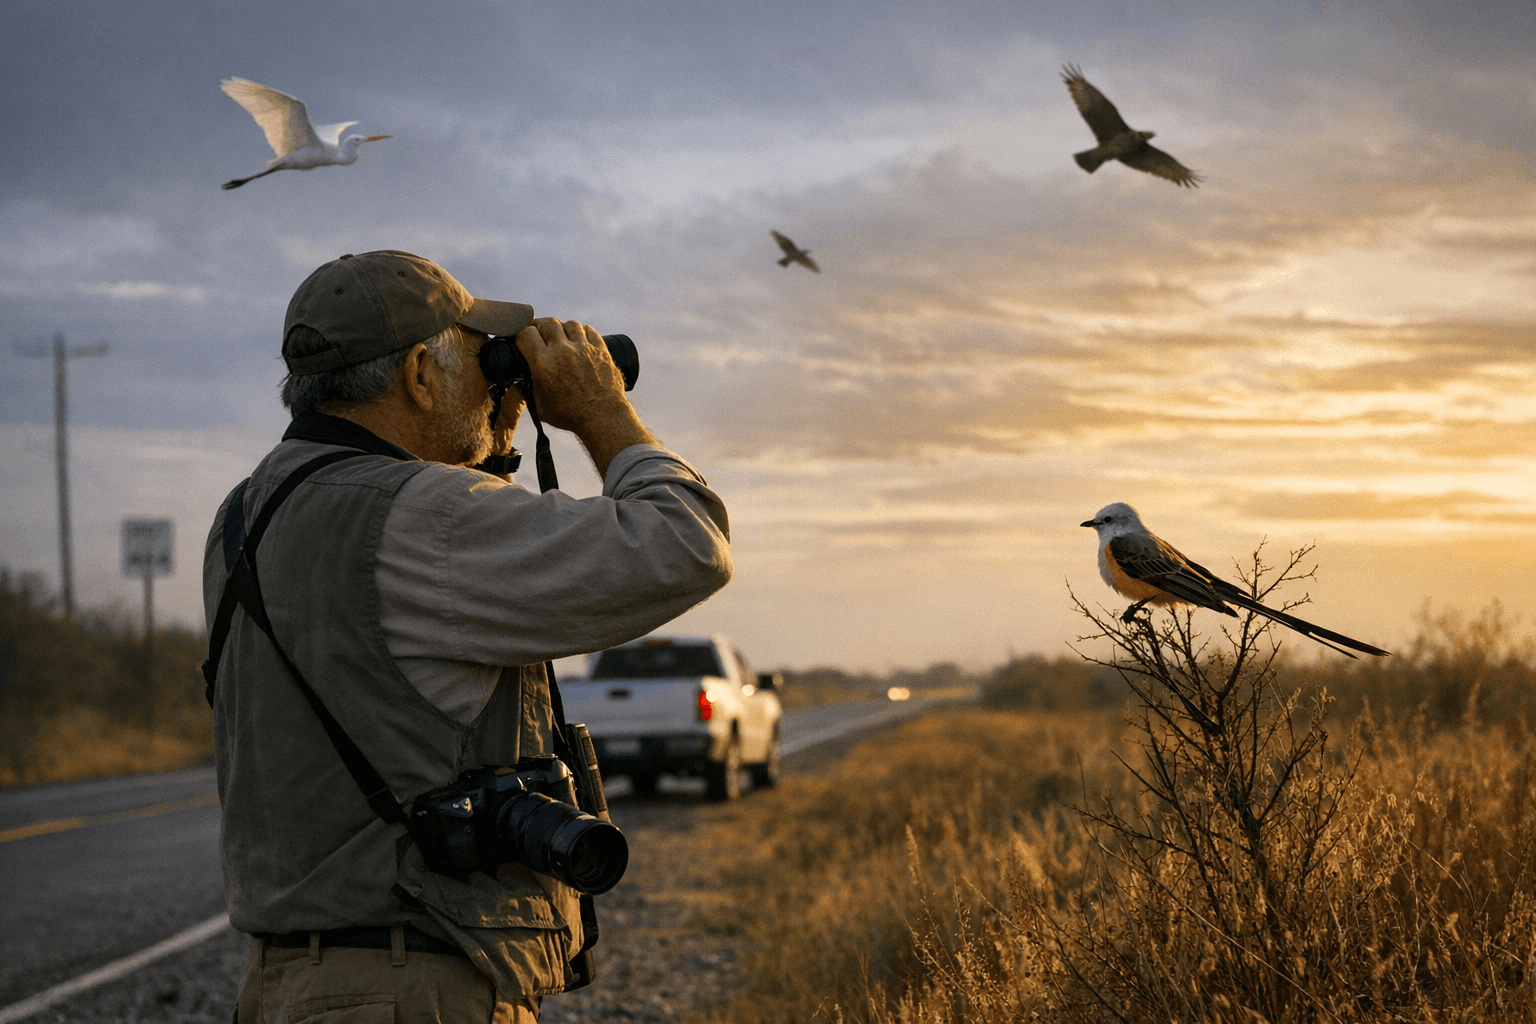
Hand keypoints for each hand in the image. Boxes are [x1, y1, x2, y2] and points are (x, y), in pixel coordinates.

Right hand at [514, 317, 656, 475]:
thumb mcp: (540, 405)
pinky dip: (582, 332)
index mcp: (543, 363)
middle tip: (540, 333)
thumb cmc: (571, 415)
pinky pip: (589, 330)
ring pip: (569, 324)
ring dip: (562, 328)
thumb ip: (529, 390)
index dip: (522, 335)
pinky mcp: (600, 350)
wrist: (602, 417)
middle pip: (547, 323)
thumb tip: (522, 382)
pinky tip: (579, 339)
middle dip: (540, 326)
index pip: (526, 334)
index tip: (524, 341)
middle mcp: (562, 351)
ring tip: (561, 337)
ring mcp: (583, 348)